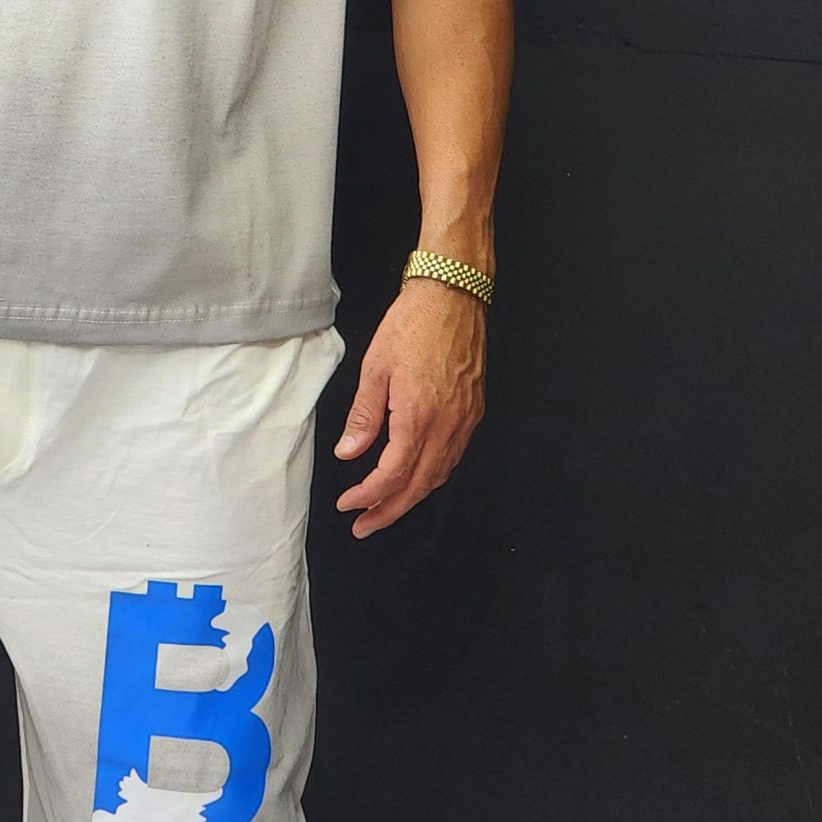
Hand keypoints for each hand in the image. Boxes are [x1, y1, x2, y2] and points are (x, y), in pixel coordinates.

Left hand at [331, 280, 486, 538]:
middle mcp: (448, 425)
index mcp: (418, 415)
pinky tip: (415, 479)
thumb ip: (364, 416)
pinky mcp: (474, 411)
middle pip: (419, 485)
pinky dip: (431, 476)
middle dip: (389, 510)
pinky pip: (453, 456)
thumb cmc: (411, 325)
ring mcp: (465, 420)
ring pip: (439, 474)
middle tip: (363, 527)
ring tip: (384, 510)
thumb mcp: (375, 368)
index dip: (369, 495)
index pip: (393, 473)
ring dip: (411, 498)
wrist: (453, 295)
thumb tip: (349, 454)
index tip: (347, 505)